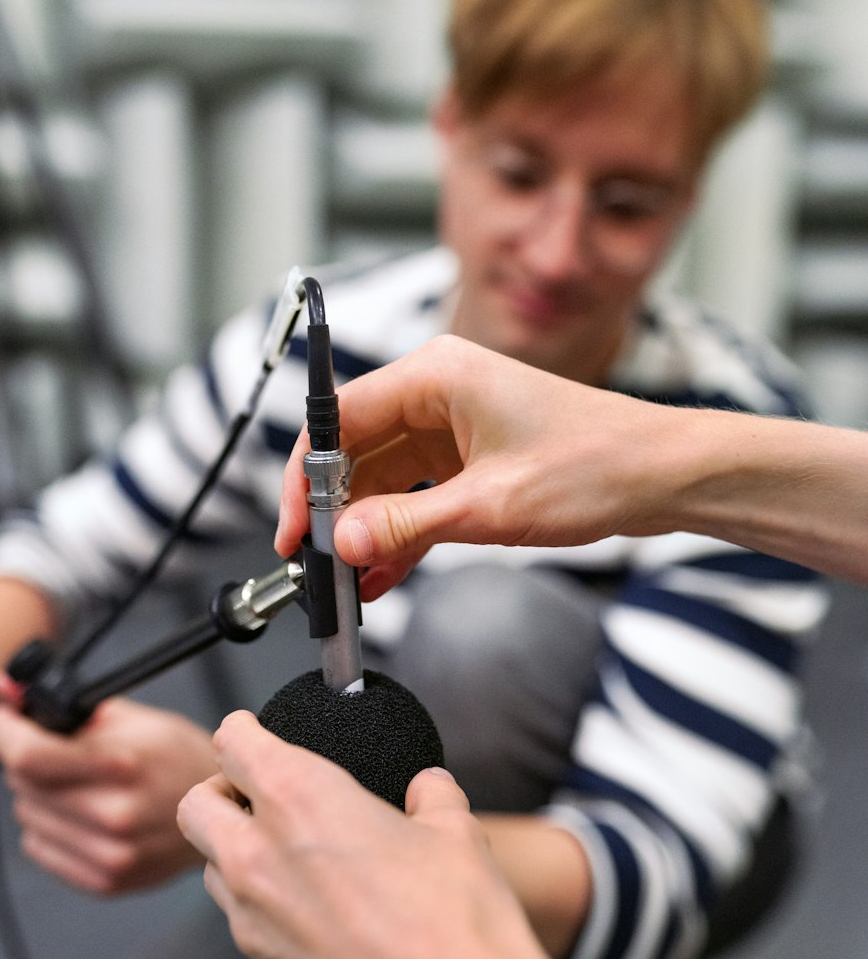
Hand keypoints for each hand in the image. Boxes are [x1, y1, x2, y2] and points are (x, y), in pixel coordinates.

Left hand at [0, 691, 217, 893]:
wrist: (220, 810)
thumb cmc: (174, 756)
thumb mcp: (129, 718)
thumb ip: (64, 707)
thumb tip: (3, 688)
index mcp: (122, 764)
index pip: (29, 755)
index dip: (4, 732)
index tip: (3, 718)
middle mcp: (115, 814)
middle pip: (23, 785)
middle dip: (26, 760)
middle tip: (55, 750)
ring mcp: (111, 854)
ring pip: (27, 817)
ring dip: (39, 796)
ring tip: (79, 785)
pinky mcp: (107, 880)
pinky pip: (40, 849)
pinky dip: (49, 827)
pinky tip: (82, 814)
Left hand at [177, 710, 539, 958]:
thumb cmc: (456, 926)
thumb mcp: (458, 835)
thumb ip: (433, 801)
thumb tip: (430, 791)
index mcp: (299, 800)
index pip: (233, 742)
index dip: (243, 731)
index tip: (253, 733)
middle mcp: (258, 858)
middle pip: (195, 807)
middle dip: (219, 793)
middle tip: (258, 796)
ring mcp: (254, 925)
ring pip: (212, 873)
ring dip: (236, 856)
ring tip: (290, 859)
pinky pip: (248, 931)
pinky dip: (268, 916)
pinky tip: (320, 922)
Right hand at [274, 335, 675, 598]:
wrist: (665, 475)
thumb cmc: (595, 467)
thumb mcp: (490, 506)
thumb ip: (407, 525)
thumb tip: (342, 542)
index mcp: (436, 375)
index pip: (338, 419)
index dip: (304, 478)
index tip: (293, 530)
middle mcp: (438, 390)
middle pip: (355, 449)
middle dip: (334, 510)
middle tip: (319, 566)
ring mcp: (454, 423)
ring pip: (383, 477)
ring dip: (367, 529)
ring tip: (348, 583)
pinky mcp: (471, 455)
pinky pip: (416, 493)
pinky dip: (400, 532)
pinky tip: (382, 576)